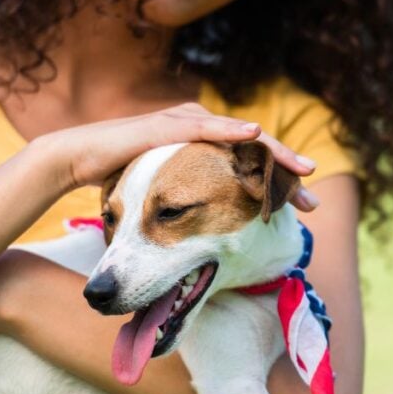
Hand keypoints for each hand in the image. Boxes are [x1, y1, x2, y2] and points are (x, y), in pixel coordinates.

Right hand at [32, 103, 319, 210]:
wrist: (80, 161)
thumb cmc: (124, 192)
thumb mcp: (165, 214)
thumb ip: (189, 225)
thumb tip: (204, 267)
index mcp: (206, 160)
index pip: (253, 173)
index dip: (281, 190)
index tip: (305, 212)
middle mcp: (202, 139)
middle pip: (256, 155)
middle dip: (287, 176)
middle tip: (312, 201)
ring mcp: (186, 127)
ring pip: (240, 140)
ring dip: (272, 153)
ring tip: (301, 170)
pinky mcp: (165, 125)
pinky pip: (205, 129)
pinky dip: (231, 131)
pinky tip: (254, 135)